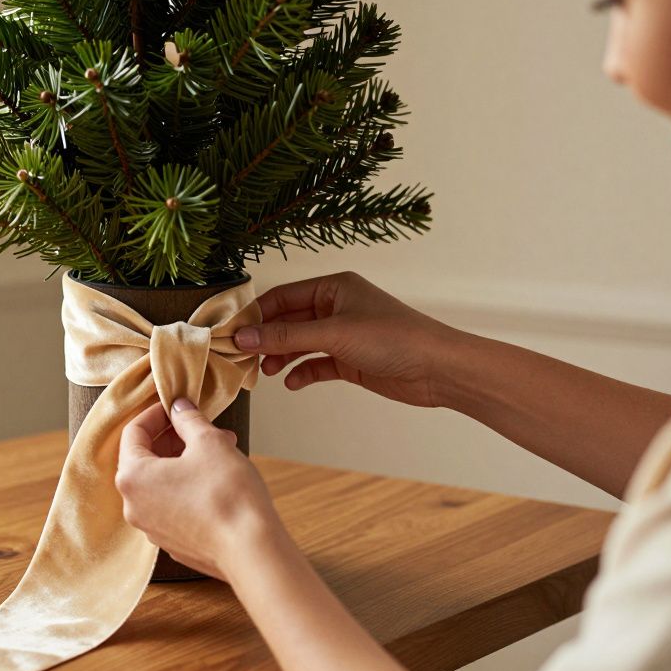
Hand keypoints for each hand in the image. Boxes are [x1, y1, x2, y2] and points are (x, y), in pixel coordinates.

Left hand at [116, 398, 282, 582]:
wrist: (250, 549)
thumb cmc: (227, 494)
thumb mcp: (209, 442)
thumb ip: (188, 420)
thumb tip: (179, 407)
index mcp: (132, 477)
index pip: (133, 432)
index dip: (157, 413)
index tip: (177, 406)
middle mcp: (134, 506)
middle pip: (145, 459)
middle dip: (175, 438)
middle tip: (202, 427)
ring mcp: (152, 529)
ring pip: (161, 484)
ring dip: (184, 463)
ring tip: (219, 451)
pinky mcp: (173, 543)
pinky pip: (173, 507)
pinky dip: (188, 488)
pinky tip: (217, 482)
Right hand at [234, 271, 457, 407]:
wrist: (438, 369)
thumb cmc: (393, 338)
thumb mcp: (333, 334)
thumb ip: (286, 337)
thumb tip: (244, 338)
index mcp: (334, 287)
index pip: (283, 295)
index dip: (256, 314)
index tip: (232, 333)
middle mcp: (337, 307)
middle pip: (289, 320)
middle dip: (266, 339)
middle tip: (242, 356)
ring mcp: (344, 334)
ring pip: (300, 344)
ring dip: (281, 357)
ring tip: (264, 372)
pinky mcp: (351, 360)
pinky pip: (316, 364)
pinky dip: (302, 372)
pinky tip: (291, 383)